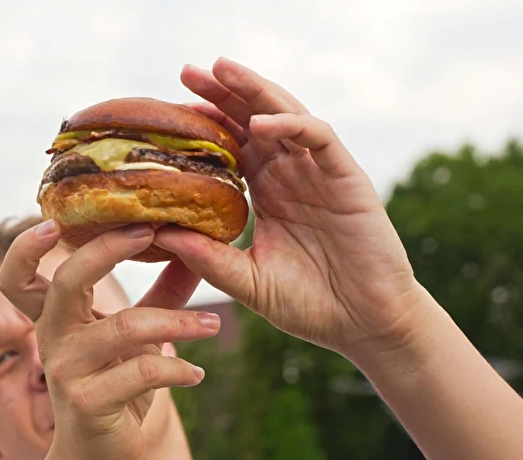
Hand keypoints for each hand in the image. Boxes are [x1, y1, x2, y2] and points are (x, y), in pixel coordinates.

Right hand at [0, 222, 217, 459]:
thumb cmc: (116, 391)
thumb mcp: (136, 339)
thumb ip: (160, 295)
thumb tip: (194, 250)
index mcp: (55, 319)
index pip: (17, 277)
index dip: (24, 247)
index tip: (56, 220)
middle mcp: (53, 339)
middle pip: (67, 281)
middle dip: (109, 249)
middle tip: (154, 232)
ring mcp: (66, 372)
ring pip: (125, 328)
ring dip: (179, 323)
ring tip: (214, 325)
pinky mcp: (88, 403)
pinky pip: (143, 372)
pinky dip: (179, 369)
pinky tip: (197, 375)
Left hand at [153, 58, 425, 357]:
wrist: (364, 325)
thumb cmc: (309, 305)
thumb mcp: (248, 282)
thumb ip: (209, 259)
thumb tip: (158, 233)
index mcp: (266, 194)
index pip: (230, 146)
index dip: (203, 126)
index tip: (166, 113)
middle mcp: (290, 175)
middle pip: (252, 120)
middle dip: (222, 93)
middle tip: (186, 71)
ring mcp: (318, 173)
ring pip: (285, 115)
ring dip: (253, 92)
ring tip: (220, 70)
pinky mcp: (347, 178)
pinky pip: (319, 138)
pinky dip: (291, 125)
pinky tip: (259, 122)